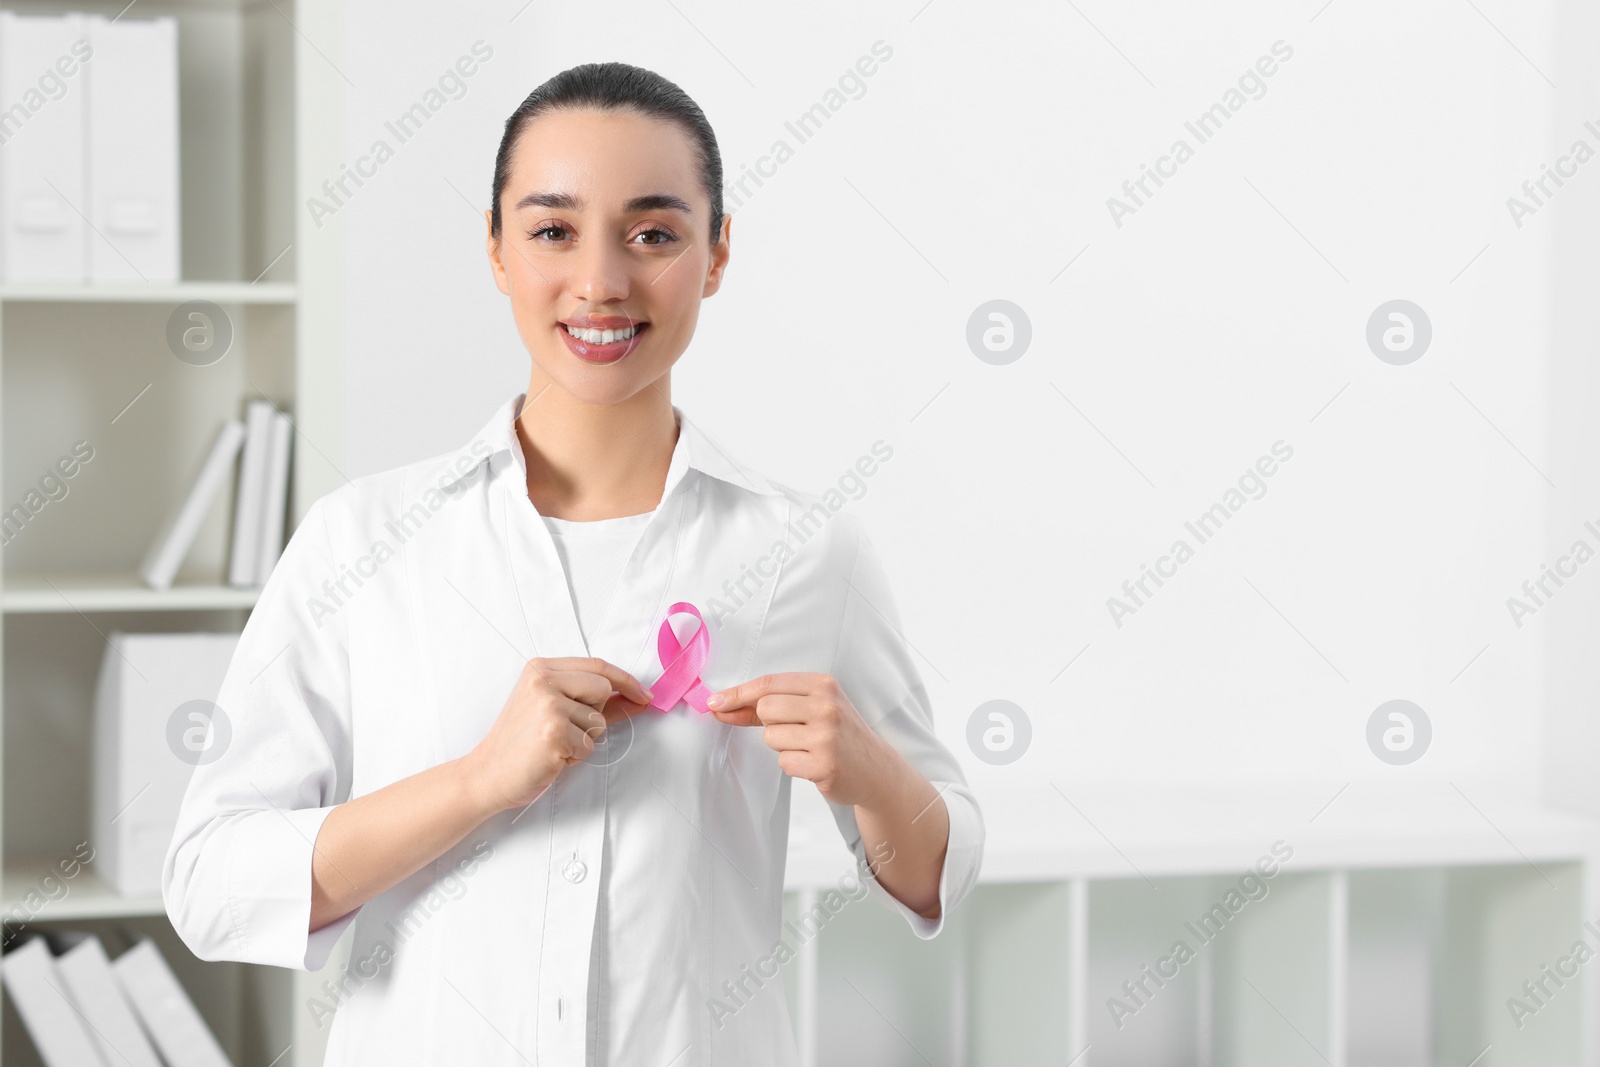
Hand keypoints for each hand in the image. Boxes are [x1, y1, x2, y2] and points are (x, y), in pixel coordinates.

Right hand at [463, 656, 652, 812]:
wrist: (488, 774)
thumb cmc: (523, 744)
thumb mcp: (555, 710)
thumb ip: (596, 701)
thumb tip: (637, 697)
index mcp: (541, 668)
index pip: (597, 666)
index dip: (626, 681)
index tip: (644, 694)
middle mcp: (543, 680)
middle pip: (603, 688)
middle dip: (595, 714)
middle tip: (564, 729)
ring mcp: (547, 705)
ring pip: (599, 720)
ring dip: (583, 739)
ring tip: (554, 744)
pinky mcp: (553, 731)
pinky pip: (589, 744)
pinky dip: (575, 756)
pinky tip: (551, 756)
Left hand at [706, 672, 890, 807]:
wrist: (876, 769)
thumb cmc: (838, 733)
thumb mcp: (813, 708)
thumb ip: (770, 705)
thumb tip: (721, 706)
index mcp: (824, 685)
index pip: (769, 683)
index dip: (738, 693)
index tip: (714, 703)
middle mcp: (827, 706)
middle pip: (766, 708)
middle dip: (769, 722)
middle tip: (794, 730)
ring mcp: (827, 736)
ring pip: (772, 737)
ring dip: (783, 746)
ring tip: (809, 747)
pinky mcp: (825, 765)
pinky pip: (784, 762)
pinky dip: (793, 765)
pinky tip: (815, 763)